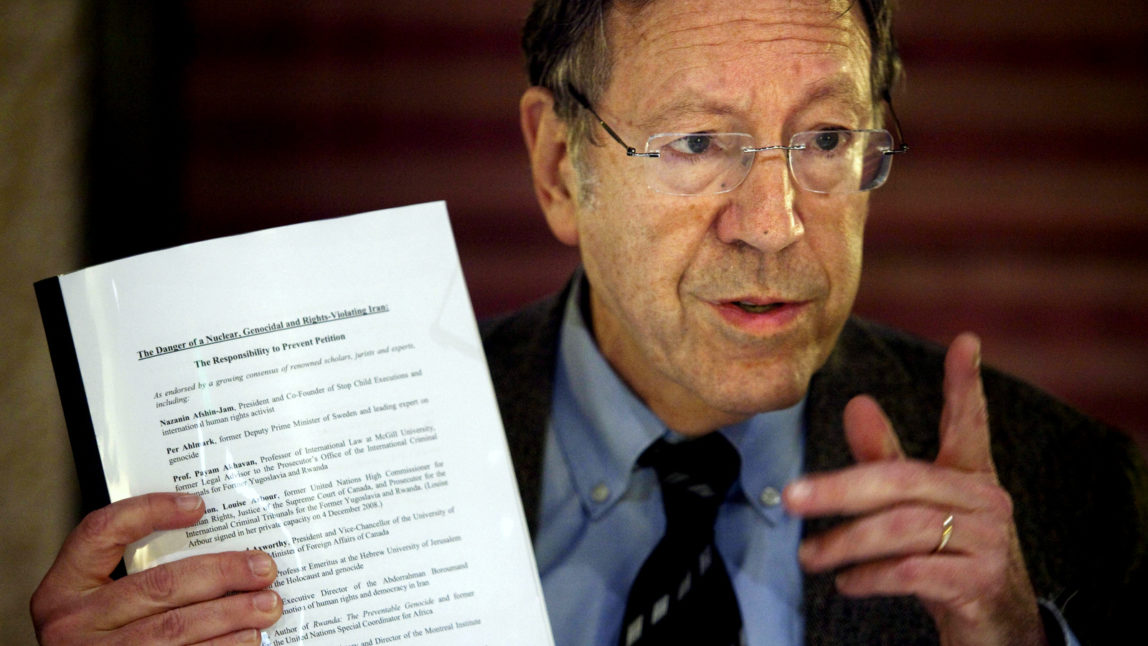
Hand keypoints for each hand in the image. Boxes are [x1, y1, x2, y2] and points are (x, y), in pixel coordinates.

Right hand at [31, 492, 281, 644]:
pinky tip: (247, 640)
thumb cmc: (96, 638)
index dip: (150, 511)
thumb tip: (214, 547)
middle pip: (160, 585)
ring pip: (175, 628)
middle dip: (221, 575)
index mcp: (64, 588)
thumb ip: (137, 576)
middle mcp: (74, 623)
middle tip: (263, 569)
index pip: (103, 532)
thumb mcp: (97, 603)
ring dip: (231, 616)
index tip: (198, 505)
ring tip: (267, 606)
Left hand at [783, 333, 1047, 645]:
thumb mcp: (914, 509)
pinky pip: (913, 572)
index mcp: (971, 477)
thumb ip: (884, 461)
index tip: (965, 340)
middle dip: (840, 488)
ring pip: (902, 529)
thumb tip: (858, 403)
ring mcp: (988, 543)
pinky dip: (872, 576)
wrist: (995, 627)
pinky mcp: (979, 583)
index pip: (969, 424)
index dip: (966, 385)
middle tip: (792, 497)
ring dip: (845, 542)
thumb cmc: (947, 557)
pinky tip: (846, 582)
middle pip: (902, 481)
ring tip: (808, 557)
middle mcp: (985, 502)